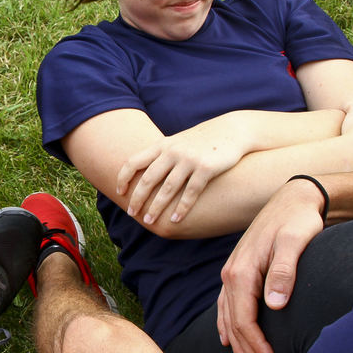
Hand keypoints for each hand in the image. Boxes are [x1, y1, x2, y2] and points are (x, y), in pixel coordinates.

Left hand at [116, 115, 249, 224]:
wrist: (232, 130)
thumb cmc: (202, 140)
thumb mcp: (178, 142)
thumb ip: (161, 154)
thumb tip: (143, 173)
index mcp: (162, 145)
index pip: (134, 162)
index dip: (123, 178)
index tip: (120, 193)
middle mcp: (172, 151)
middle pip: (148, 179)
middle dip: (138, 199)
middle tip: (132, 214)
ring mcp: (189, 159)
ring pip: (167, 189)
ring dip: (157, 208)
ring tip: (149, 221)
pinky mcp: (206, 168)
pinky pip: (191, 192)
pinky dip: (182, 208)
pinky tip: (176, 219)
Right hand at [217, 178, 324, 352]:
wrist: (294, 199)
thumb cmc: (298, 221)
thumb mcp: (296, 242)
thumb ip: (285, 272)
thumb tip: (275, 305)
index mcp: (241, 272)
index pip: (243, 320)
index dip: (257, 347)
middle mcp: (230, 275)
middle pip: (233, 325)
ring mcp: (231, 274)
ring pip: (227, 318)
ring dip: (238, 345)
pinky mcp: (238, 273)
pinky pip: (227, 307)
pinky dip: (228, 328)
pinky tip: (230, 340)